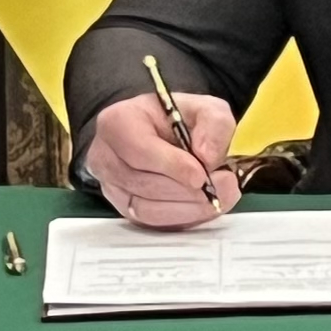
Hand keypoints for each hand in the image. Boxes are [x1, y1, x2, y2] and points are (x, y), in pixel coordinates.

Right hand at [85, 89, 240, 227]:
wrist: (161, 134)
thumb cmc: (178, 119)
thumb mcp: (204, 108)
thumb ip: (213, 124)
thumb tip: (208, 157)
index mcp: (118, 122)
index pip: (139, 149)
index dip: (171, 165)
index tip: (201, 175)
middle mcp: (106, 157)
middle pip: (144, 184)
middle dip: (188, 191)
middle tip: (225, 187)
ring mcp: (111, 186)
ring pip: (146, 209)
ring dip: (187, 209)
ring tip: (218, 198)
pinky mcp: (123, 208)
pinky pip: (151, 222)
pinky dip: (181, 218)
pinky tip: (203, 207)